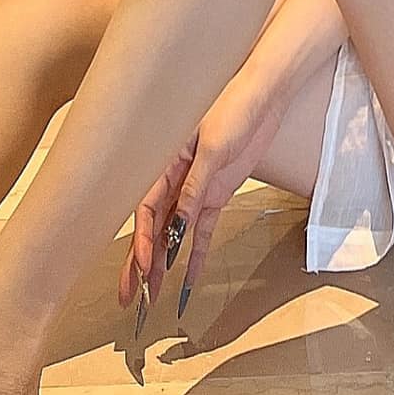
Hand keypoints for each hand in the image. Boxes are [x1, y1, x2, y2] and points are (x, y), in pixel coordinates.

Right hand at [119, 69, 287, 333]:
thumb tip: (179, 224)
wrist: (262, 96)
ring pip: (174, 235)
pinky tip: (189, 280)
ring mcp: (196, 190)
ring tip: (155, 298)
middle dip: (140, 263)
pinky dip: (196, 255)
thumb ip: (196, 185)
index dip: (142, 240)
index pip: (146, 209)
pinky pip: (203, 231)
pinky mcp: (217, 195)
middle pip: (153, 229)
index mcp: (165, 164)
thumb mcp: (213, 147)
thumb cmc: (232, 108)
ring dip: (164, 265)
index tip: (142, 266)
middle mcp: (175, 181)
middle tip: (131, 298)